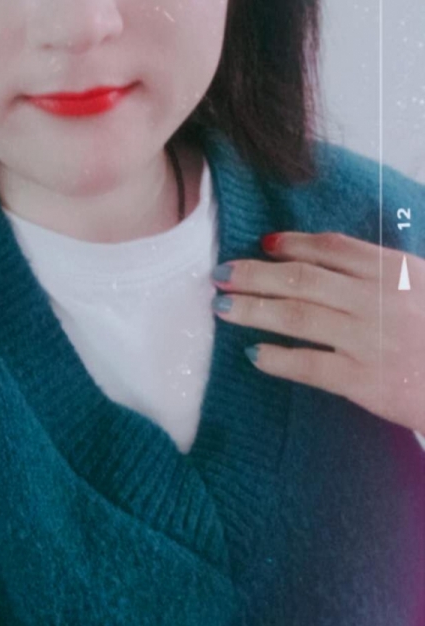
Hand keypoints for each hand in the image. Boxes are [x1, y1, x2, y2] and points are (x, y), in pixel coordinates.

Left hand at [210, 232, 424, 433]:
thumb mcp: (422, 287)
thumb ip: (379, 271)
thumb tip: (319, 257)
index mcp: (396, 271)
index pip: (333, 248)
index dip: (293, 244)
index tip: (263, 244)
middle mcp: (380, 300)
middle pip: (303, 278)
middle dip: (255, 274)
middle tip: (221, 272)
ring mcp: (372, 340)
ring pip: (297, 316)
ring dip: (252, 309)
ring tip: (221, 307)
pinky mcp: (367, 382)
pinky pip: (310, 365)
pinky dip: (278, 358)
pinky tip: (254, 355)